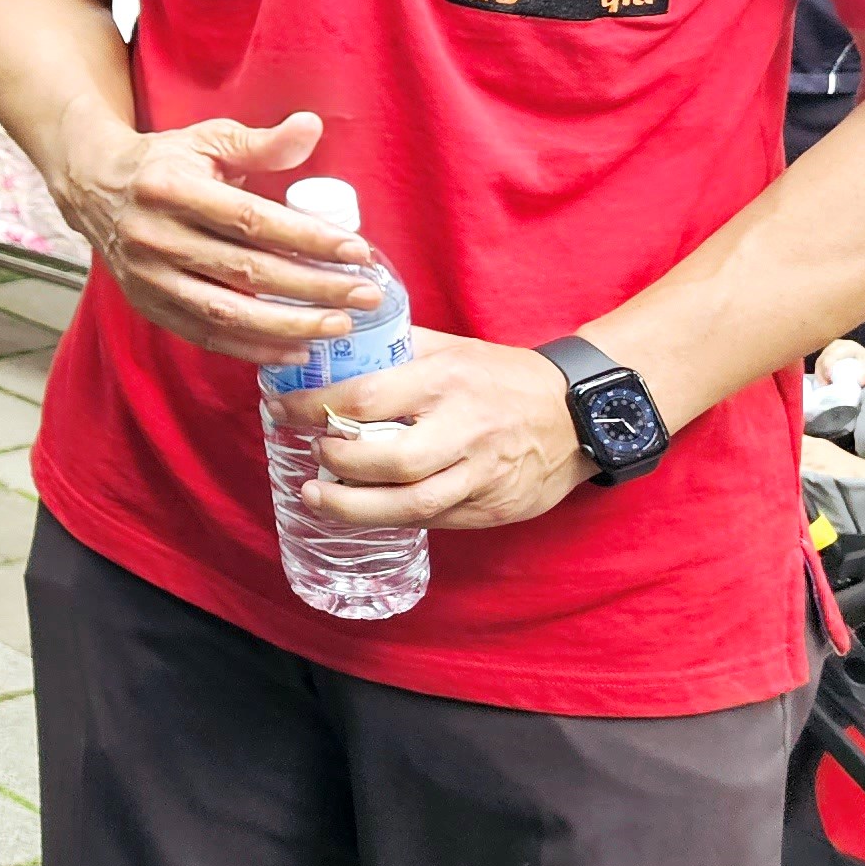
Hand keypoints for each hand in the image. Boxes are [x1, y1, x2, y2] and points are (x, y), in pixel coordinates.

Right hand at [48, 106, 381, 359]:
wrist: (93, 188)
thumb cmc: (163, 163)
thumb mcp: (207, 140)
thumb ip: (260, 142)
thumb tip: (312, 127)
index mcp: (171, 188)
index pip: (251, 221)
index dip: (307, 239)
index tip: (358, 251)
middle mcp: (155, 236)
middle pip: (247, 272)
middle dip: (314, 288)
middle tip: (366, 295)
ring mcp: (148, 277)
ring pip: (227, 313)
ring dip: (288, 325)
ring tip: (339, 327)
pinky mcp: (148, 305)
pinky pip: (206, 336)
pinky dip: (253, 349)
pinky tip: (295, 348)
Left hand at [277, 332, 588, 530]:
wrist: (581, 413)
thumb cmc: (504, 376)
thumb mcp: (452, 348)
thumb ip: (395, 348)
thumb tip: (329, 345)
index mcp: (448, 381)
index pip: (368, 398)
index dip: (316, 408)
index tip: (283, 408)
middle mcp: (466, 430)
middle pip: (391, 461)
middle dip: (339, 465)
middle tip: (311, 455)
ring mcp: (483, 475)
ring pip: (413, 505)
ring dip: (355, 507)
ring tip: (317, 498)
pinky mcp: (494, 508)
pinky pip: (434, 520)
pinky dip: (392, 517)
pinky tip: (364, 509)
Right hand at [814, 343, 864, 397]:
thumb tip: (860, 381)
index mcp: (848, 346)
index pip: (834, 354)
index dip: (828, 365)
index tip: (829, 377)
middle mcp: (838, 345)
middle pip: (824, 357)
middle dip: (822, 371)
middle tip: (824, 384)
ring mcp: (832, 348)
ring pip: (820, 360)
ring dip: (820, 373)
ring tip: (824, 385)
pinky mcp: (828, 354)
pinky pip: (820, 363)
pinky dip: (820, 373)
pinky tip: (824, 381)